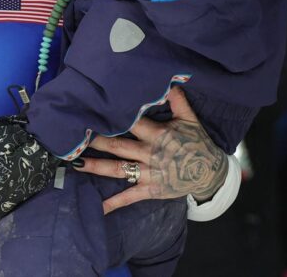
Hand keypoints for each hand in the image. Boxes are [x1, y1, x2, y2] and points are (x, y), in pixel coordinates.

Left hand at [76, 87, 227, 213]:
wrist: (212, 174)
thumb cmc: (197, 143)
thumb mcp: (190, 120)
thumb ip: (178, 100)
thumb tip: (170, 80)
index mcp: (158, 135)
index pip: (132, 123)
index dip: (114, 117)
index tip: (93, 110)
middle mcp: (150, 154)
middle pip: (119, 146)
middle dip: (97, 141)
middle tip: (74, 136)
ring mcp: (149, 173)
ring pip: (119, 169)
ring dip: (97, 167)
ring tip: (76, 163)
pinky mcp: (151, 190)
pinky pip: (130, 197)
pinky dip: (114, 203)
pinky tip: (98, 207)